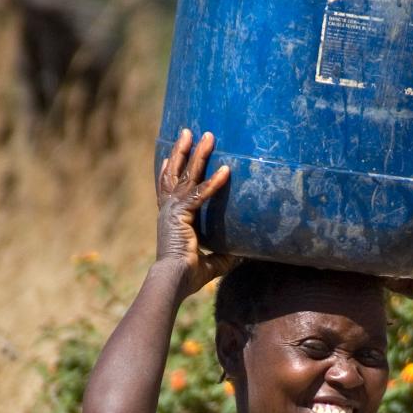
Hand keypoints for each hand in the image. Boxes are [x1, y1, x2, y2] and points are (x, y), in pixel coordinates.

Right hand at [157, 128, 234, 298]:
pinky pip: (199, 194)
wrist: (173, 281)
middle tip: (189, 131)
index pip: (167, 189)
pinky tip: (227, 171)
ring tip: (207, 136)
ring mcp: (172, 210)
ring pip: (185, 175)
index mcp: (170, 219)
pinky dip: (214, 182)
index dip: (169, 171)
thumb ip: (226, 257)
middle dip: (183, 151)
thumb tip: (245, 255)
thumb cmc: (187, 276)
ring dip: (198, 155)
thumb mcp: (211, 264)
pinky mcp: (181, 215)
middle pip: (174, 173)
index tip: (170, 156)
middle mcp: (167, 210)